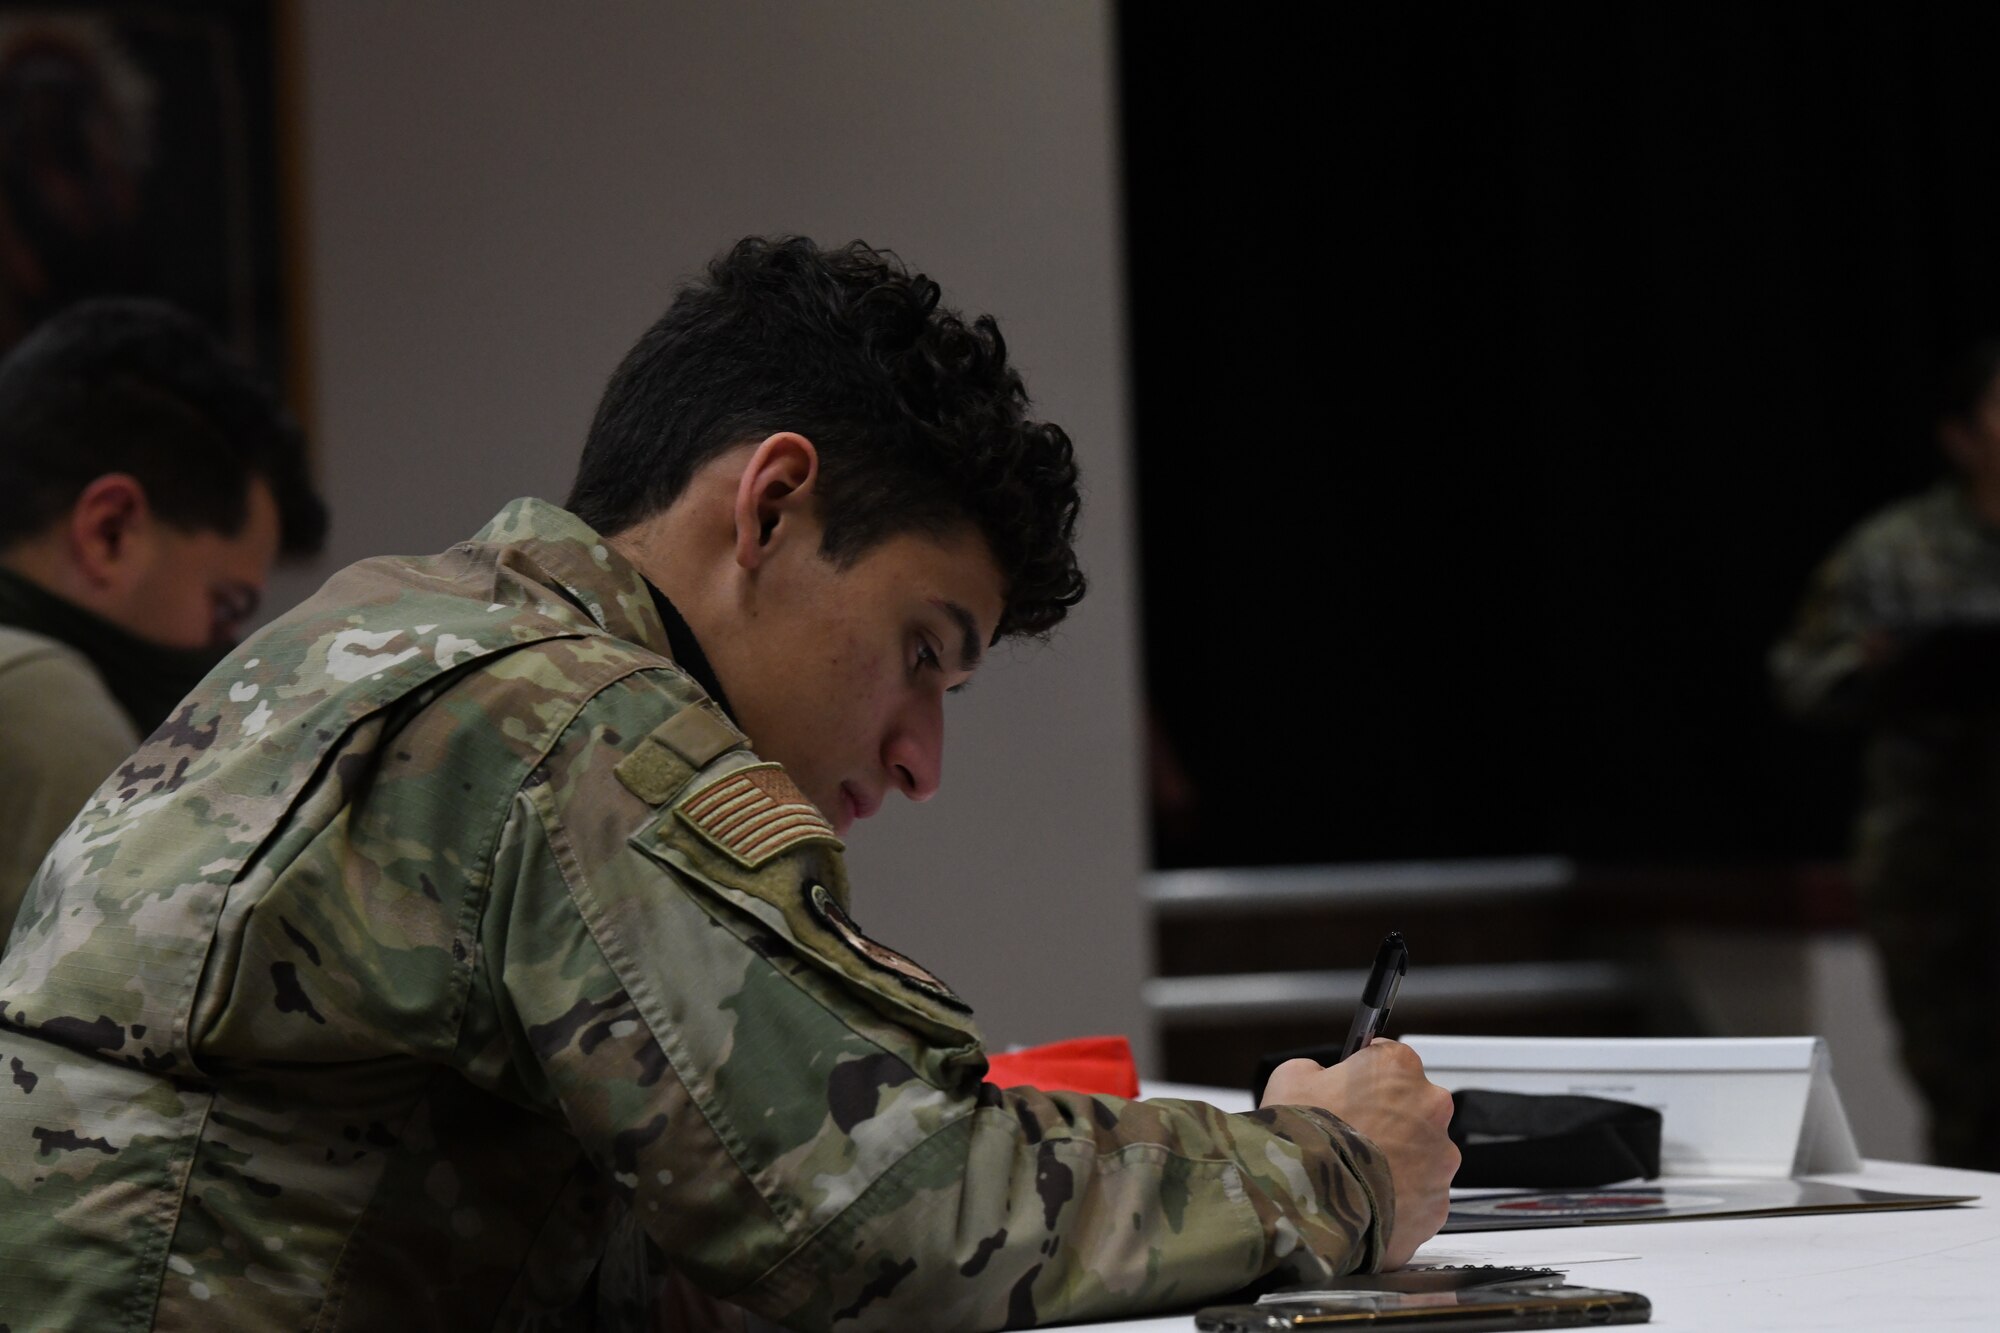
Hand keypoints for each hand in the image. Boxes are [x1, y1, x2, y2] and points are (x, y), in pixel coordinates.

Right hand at [1261, 1040, 1457, 1268]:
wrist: (1309, 1206)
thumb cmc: (1301, 1136)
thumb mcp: (1290, 1078)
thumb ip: (1317, 1072)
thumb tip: (1322, 1081)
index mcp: (1399, 1068)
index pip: (1389, 1061)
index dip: (1364, 1079)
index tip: (1347, 1094)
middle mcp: (1432, 1107)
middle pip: (1413, 1108)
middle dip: (1387, 1122)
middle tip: (1349, 1140)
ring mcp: (1441, 1160)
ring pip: (1421, 1156)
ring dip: (1396, 1163)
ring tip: (1355, 1177)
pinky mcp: (1438, 1205)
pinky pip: (1420, 1198)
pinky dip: (1398, 1201)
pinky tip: (1366, 1204)